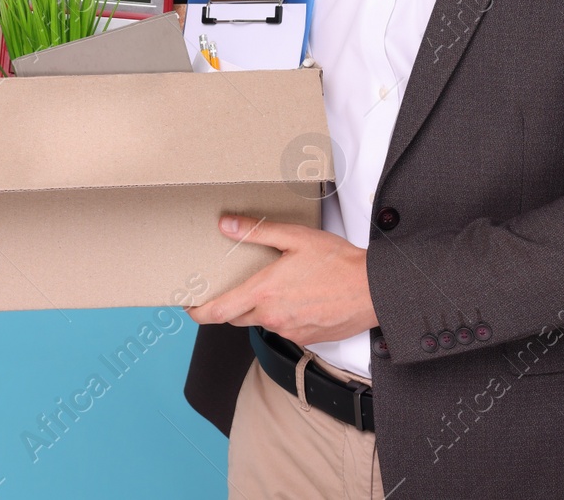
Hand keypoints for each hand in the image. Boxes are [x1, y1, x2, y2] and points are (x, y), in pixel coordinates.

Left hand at [185, 214, 378, 346]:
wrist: (373, 290)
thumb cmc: (338, 262)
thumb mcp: (296, 237)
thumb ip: (257, 232)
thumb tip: (227, 225)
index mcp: (264, 292)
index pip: (218, 312)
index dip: (198, 312)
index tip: (190, 307)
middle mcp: (272, 317)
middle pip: (236, 317)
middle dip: (231, 305)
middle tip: (235, 286)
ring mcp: (289, 331)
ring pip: (260, 323)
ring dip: (260, 309)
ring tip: (276, 287)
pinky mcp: (306, 339)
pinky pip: (283, 329)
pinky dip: (282, 316)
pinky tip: (298, 298)